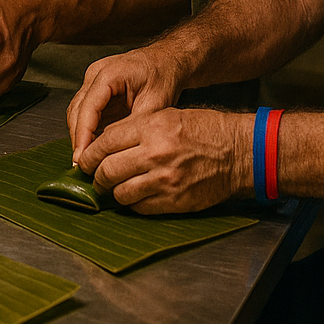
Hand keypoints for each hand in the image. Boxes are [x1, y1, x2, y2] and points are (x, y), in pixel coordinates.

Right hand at [67, 46, 187, 158]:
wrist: (167, 61)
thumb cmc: (163, 76)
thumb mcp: (155, 104)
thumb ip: (135, 126)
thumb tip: (120, 152)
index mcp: (109, 74)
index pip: (88, 108)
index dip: (83, 135)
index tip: (82, 157)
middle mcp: (95, 75)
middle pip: (76, 111)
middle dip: (78, 139)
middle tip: (82, 165)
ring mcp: (92, 80)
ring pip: (76, 112)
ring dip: (80, 136)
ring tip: (86, 160)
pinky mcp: (95, 88)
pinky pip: (85, 112)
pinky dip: (87, 130)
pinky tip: (93, 148)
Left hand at [74, 108, 247, 213]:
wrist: (238, 153)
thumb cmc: (204, 131)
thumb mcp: (167, 116)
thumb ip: (134, 128)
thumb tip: (104, 143)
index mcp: (151, 128)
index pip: (105, 142)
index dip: (90, 153)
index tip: (85, 159)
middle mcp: (154, 154)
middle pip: (107, 170)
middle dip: (95, 176)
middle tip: (94, 177)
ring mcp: (164, 180)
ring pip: (120, 192)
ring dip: (112, 192)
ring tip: (113, 188)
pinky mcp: (174, 200)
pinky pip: (139, 207)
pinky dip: (132, 203)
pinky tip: (134, 195)